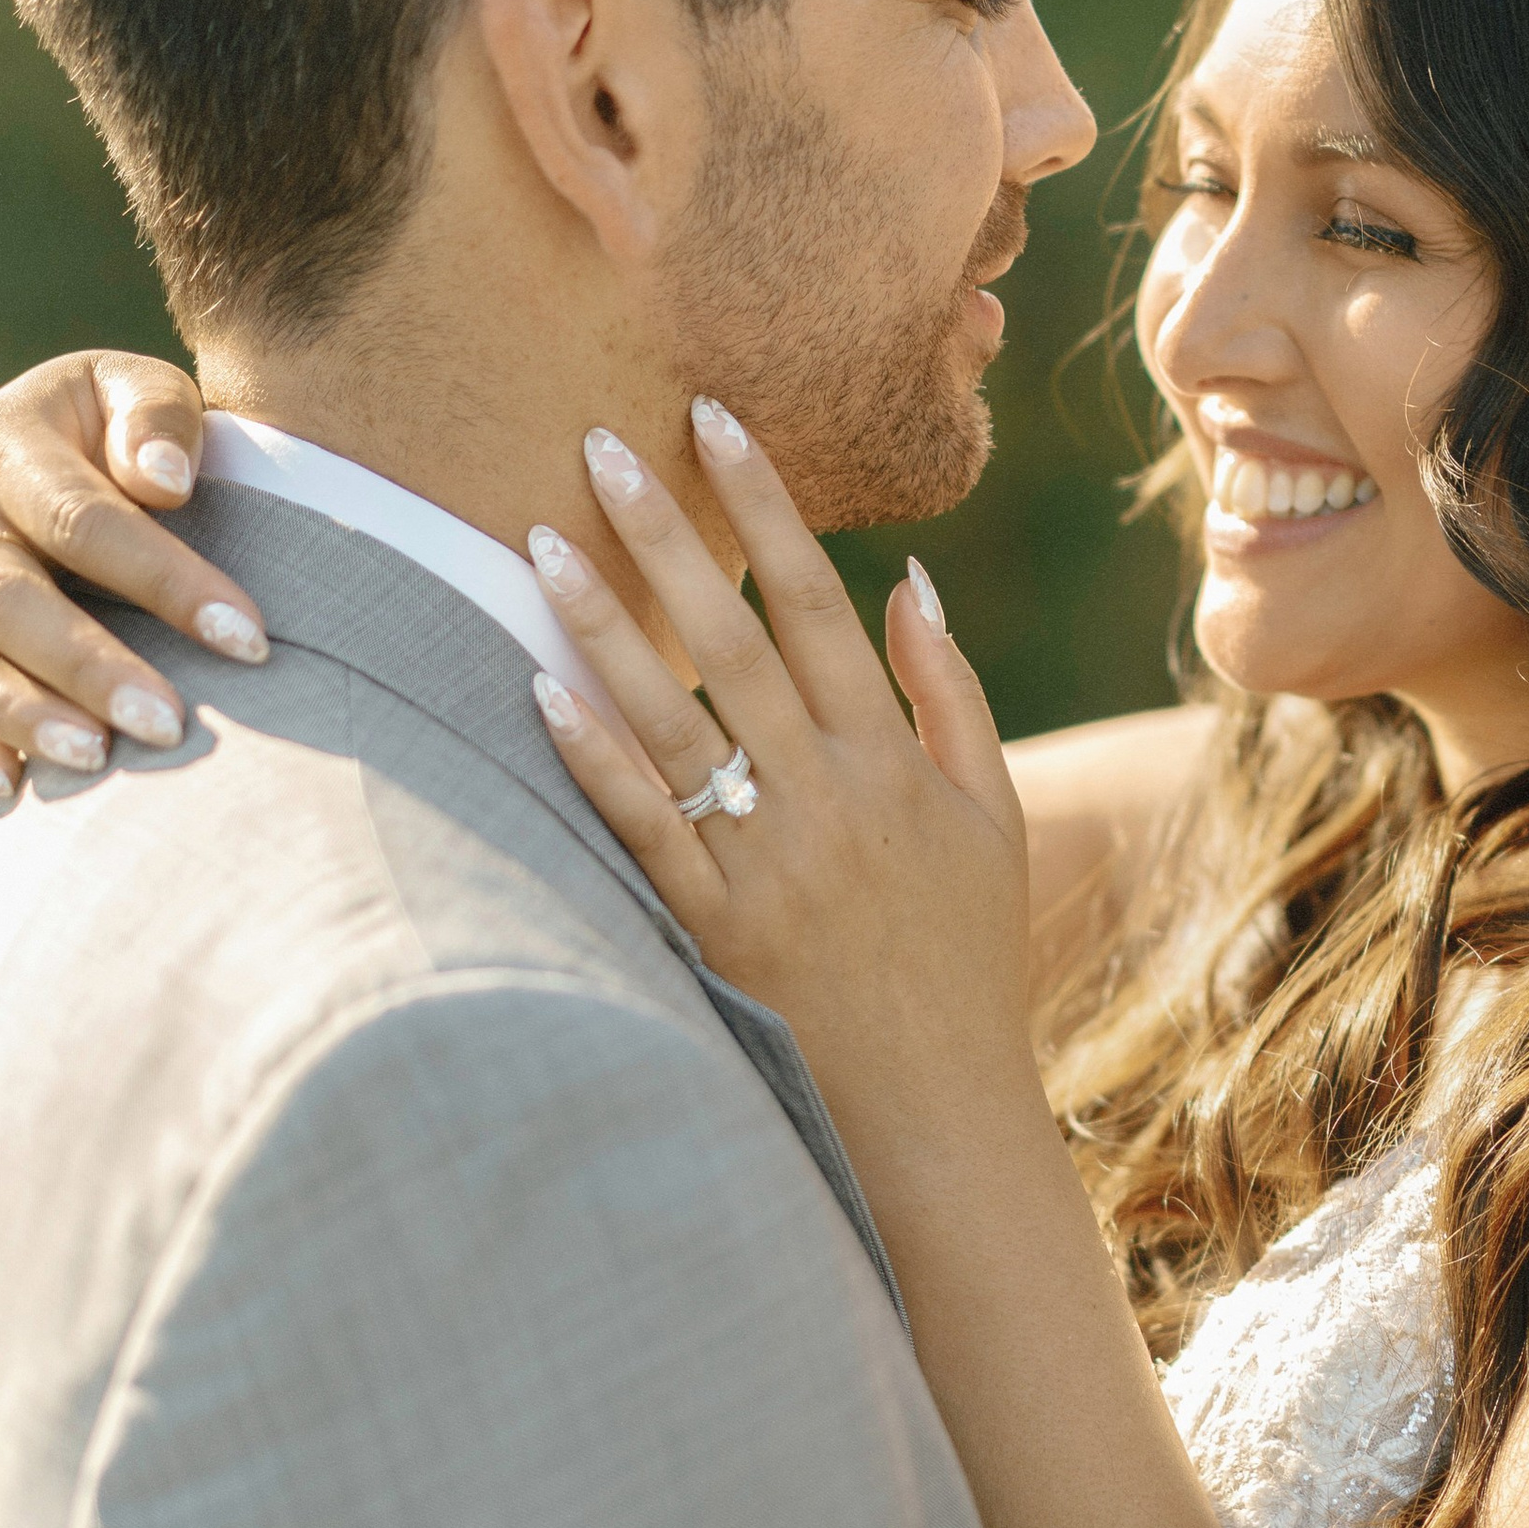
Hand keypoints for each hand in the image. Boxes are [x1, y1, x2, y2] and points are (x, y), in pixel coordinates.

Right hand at [0, 352, 264, 802]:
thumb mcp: (132, 391)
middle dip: (84, 664)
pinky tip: (7, 783)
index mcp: (4, 440)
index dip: (166, 581)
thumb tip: (163, 481)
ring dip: (18, 712)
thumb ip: (156, 417)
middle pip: (4, 595)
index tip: (248, 640)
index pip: (85, 518)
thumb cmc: (110, 430)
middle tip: (165, 726)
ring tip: (93, 760)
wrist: (28, 449)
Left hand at [525, 406, 1044, 1191]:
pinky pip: (645, 827)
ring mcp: (768, 861)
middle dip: (667, 531)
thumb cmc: (966, 957)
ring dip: (605, 623)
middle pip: (734, 637)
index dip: (766, 504)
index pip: (819, 600)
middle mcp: (830, 795)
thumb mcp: (991, 816)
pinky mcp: (714, 927)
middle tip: (600, 442)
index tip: (715, 418)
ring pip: (674, 717)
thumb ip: (950, 695)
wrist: (937, 1109)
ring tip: (537, 540)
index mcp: (895, 758)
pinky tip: (539, 688)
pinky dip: (595, 757)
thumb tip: (910, 581)